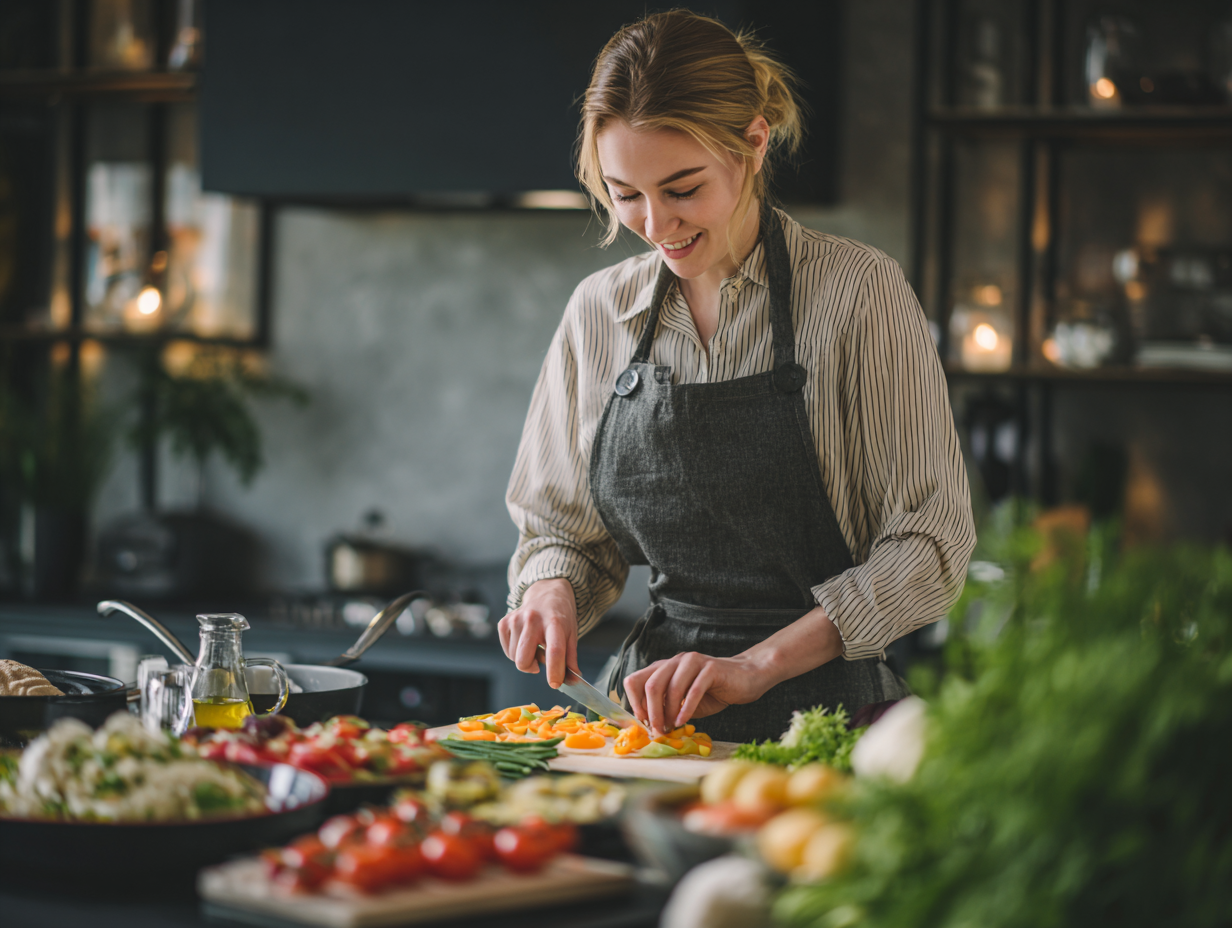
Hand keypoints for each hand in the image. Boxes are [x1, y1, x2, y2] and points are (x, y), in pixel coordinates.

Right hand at [497, 578, 577, 688]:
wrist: (547, 593)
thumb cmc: (560, 617)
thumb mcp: (571, 635)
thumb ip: (571, 660)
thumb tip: (572, 682)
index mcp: (555, 622)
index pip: (554, 650)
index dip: (554, 671)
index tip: (555, 683)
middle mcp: (533, 619)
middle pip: (523, 659)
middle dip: (532, 668)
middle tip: (541, 662)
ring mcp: (516, 619)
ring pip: (514, 657)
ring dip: (526, 658)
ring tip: (536, 646)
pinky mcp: (504, 622)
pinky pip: (507, 651)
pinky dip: (516, 652)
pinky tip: (526, 641)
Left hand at [623, 652, 769, 735]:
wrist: (745, 678)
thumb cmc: (712, 692)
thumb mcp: (683, 701)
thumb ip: (666, 707)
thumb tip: (649, 726)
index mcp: (664, 667)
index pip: (635, 680)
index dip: (634, 702)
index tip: (642, 722)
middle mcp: (675, 661)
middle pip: (651, 685)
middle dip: (652, 712)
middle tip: (657, 731)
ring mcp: (693, 662)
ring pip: (671, 688)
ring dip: (668, 713)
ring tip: (671, 728)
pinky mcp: (710, 668)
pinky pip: (693, 691)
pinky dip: (686, 709)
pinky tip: (684, 721)